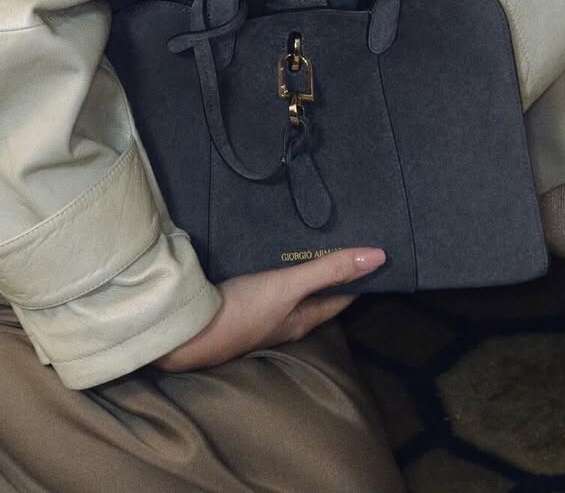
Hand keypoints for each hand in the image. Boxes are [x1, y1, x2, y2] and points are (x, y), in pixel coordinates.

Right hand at [152, 246, 385, 371]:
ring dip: (305, 267)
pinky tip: (275, 248)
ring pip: (294, 287)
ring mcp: (263, 313)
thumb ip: (329, 270)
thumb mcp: (289, 286)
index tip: (375, 253)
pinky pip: (270, 281)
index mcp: (304, 319)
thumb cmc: (242, 311)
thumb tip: (379, 257)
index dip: (359, 277)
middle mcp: (287, 319)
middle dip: (333, 269)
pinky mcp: (241, 301)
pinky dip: (279, 265)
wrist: (185, 330)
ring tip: (316, 235)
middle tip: (348, 236)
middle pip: (318, 292)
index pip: (342, 297)